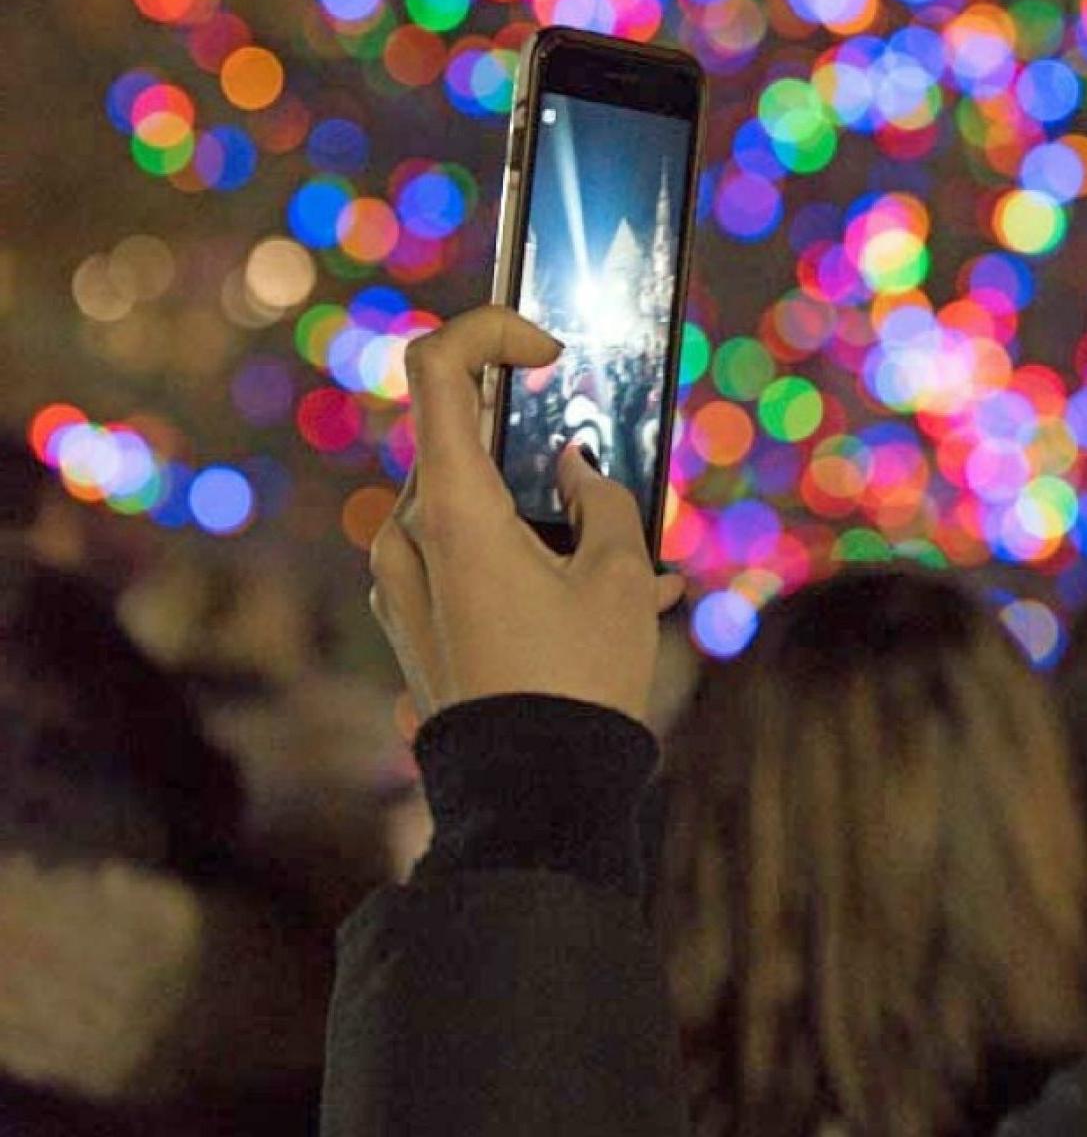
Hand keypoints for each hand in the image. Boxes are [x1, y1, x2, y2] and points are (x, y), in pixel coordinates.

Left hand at [369, 306, 683, 728]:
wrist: (528, 805)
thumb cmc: (575, 684)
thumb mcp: (621, 580)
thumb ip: (607, 502)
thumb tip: (580, 470)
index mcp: (449, 509)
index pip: (439, 368)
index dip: (492, 331)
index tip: (547, 349)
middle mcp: (407, 539)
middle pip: (468, 449)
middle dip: (545, 457)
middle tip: (616, 479)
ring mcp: (398, 587)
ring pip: (474, 513)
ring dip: (546, 520)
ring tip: (637, 567)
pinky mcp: (409, 628)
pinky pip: (464, 567)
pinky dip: (525, 566)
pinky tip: (601, 606)